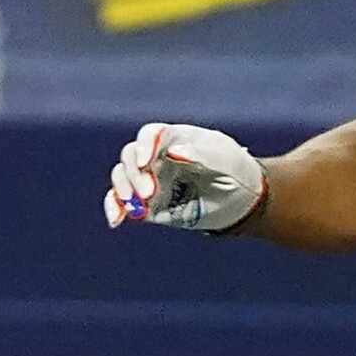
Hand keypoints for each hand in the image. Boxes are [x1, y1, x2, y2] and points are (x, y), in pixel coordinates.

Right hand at [105, 122, 265, 231]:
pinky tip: (116, 220)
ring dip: (123, 190)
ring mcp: (149, 178)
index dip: (144, 145)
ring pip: (121, 176)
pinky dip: (114, 208)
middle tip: (150, 193)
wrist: (240, 202)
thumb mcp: (228, 162)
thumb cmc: (236, 173)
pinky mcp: (144, 202)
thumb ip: (202, 155)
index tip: (144, 163)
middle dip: (135, 175)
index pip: (151, 134)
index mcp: (176, 138)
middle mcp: (157, 155)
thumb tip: (173, 151)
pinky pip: (120, 201)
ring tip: (138, 208)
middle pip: (130, 156)